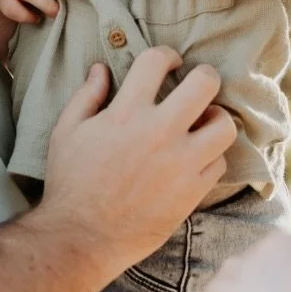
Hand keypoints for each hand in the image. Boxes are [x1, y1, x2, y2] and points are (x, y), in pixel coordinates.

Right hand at [41, 48, 236, 275]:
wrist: (83, 236)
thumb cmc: (70, 183)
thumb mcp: (66, 132)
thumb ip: (86, 96)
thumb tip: (101, 68)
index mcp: (126, 113)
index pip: (157, 61)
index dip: (167, 55)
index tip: (169, 62)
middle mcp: (159, 132)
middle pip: (206, 84)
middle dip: (205, 77)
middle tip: (199, 84)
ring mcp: (181, 163)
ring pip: (225, 126)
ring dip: (216, 119)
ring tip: (204, 122)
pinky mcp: (193, 191)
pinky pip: (220, 163)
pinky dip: (211, 157)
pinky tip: (196, 158)